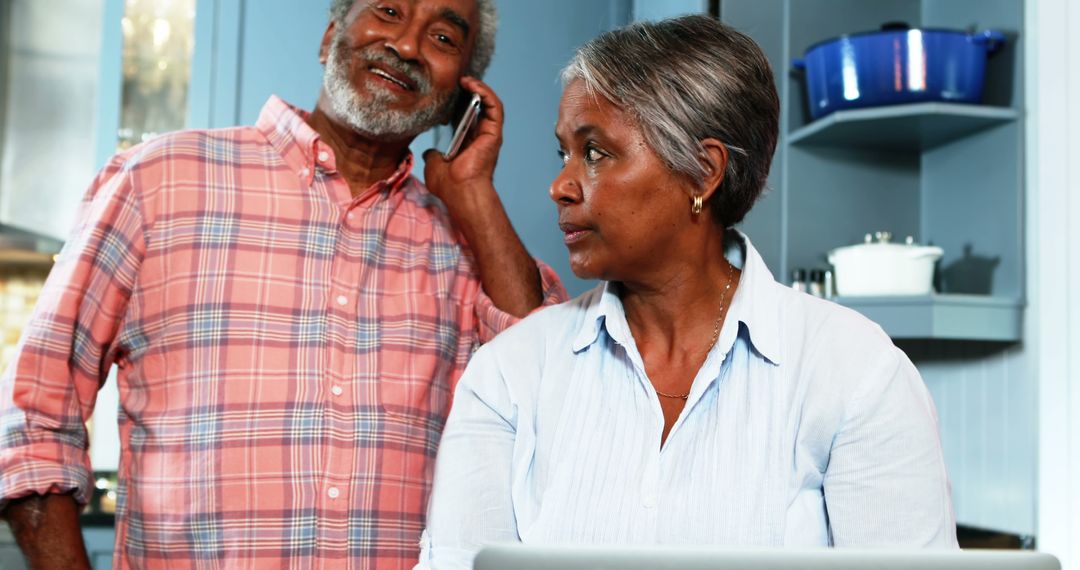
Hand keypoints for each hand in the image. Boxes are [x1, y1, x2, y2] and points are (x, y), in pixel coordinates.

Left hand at [423, 76, 503, 209]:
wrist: (460, 192)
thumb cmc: (449, 186)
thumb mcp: (434, 165)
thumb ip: (433, 155)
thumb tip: (430, 153)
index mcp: (469, 145)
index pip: (467, 117)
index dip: (459, 102)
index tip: (447, 91)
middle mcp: (482, 139)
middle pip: (479, 107)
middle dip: (469, 91)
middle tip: (456, 81)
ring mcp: (490, 135)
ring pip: (490, 103)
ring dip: (479, 88)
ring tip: (464, 79)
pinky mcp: (494, 133)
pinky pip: (495, 106)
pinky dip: (485, 92)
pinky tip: (471, 84)